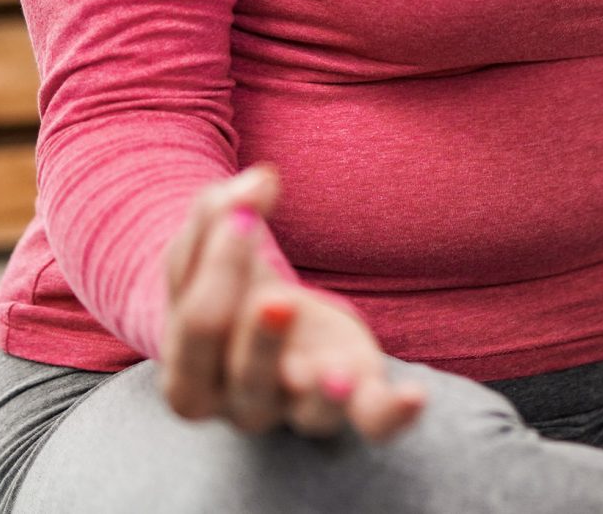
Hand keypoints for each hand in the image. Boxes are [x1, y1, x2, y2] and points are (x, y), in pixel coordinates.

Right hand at [156, 163, 428, 440]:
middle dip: (263, 339)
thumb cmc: (225, 278)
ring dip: (323, 395)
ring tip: (335, 374)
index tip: (245, 218)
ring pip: (308, 413)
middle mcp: (241, 404)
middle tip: (279, 299)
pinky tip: (414, 396)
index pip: (200, 327)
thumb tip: (260, 181)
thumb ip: (219, 209)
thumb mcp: (205, 242)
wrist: (260, 310)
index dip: (220, 271)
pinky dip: (392, 414)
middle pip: (247, 378)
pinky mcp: (352, 395)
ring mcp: (299, 405)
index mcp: (188, 375)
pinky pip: (371, 422)